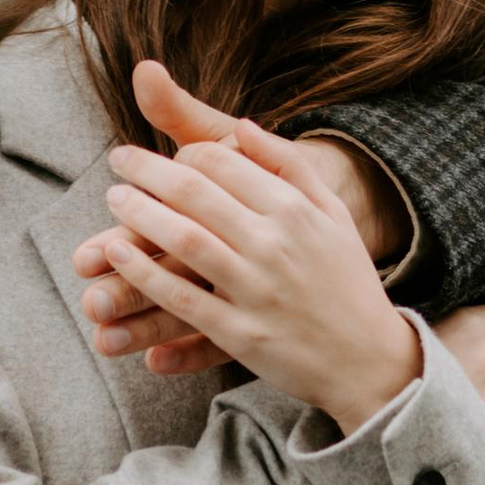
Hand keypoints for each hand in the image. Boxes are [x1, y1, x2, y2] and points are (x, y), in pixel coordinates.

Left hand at [93, 60, 419, 430]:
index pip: (223, 161)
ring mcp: (255, 289)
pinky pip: (180, 297)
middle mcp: (274, 243)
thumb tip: (243, 124)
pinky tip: (117, 254)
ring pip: (182, 238)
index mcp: (296, 209)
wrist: (370, 360)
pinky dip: (144, 273)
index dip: (183, 151)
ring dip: (138, 212)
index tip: (164, 153)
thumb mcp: (334, 214)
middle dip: (146, 169)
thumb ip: (291, 165)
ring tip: (115, 198)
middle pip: (193, 191)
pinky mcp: (239, 333)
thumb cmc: (348, 282)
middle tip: (118, 159)